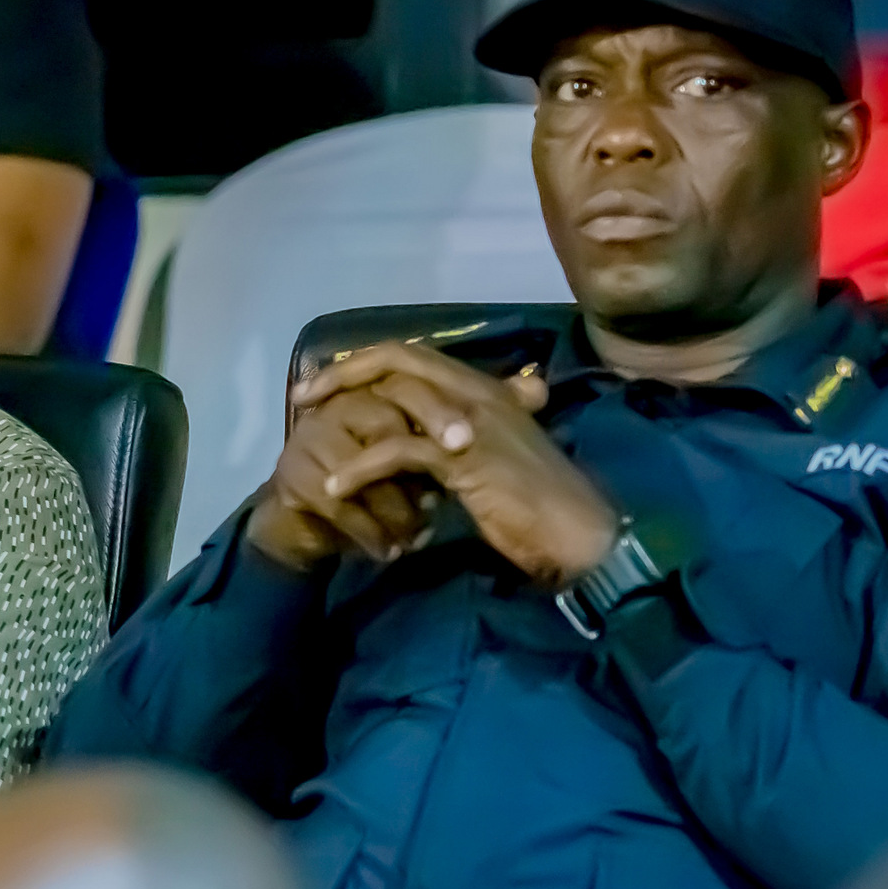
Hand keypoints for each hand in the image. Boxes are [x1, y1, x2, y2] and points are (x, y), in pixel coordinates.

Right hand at [250, 384, 448, 570]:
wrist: (309, 529)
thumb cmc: (371, 494)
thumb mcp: (412, 468)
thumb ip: (438, 445)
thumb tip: (478, 436)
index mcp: (370, 392)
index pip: (405, 385)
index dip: (436, 410)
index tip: (466, 443)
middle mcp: (336, 405)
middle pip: (383, 419)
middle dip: (416, 459)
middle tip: (443, 495)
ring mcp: (308, 437)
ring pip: (361, 465)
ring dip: (393, 508)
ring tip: (417, 537)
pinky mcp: (290, 474)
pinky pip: (336, 502)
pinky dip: (367, 531)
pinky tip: (388, 552)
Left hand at [290, 343, 622, 586]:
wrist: (583, 534)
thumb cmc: (544, 504)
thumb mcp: (499, 461)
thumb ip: (467, 441)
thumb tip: (433, 442)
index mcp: (487, 390)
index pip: (418, 354)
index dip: (369, 360)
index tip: (331, 380)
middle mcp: (480, 392)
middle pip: (399, 359)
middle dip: (344, 372)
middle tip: (303, 395)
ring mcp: (472, 420)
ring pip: (395, 396)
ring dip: (344, 415)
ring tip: (305, 434)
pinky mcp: (464, 458)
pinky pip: (397, 451)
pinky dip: (359, 468)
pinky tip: (334, 488)